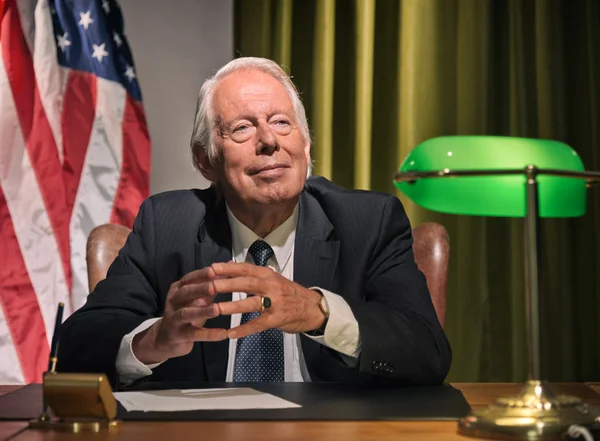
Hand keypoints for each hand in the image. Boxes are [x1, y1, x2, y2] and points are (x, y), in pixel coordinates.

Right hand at [132, 267, 227, 363]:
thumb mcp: (197, 298)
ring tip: (217, 309)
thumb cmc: (186, 313)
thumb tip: (229, 265)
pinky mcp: (178, 336)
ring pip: (186, 313)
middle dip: (200, 289)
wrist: (165, 338)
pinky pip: (193, 334)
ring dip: (202, 311)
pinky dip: (208, 334)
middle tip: (214, 287)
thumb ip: (212, 284)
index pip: (189, 279)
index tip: (214, 270)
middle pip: (185, 293)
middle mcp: (173, 302)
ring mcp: (174, 319)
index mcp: (178, 289)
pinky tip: (223, 334)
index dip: (201, 274)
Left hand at [210, 262, 325, 338]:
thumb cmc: (288, 292)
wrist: (312, 307)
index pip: (245, 269)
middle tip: (209, 286)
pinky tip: (231, 334)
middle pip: (246, 283)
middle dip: (227, 284)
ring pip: (251, 303)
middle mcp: (271, 286)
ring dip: (232, 306)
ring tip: (216, 309)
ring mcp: (274, 303)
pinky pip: (258, 324)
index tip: (210, 268)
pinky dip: (244, 329)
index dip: (228, 269)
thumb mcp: (272, 278)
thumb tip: (228, 265)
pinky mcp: (276, 319)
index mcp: (267, 274)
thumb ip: (251, 273)